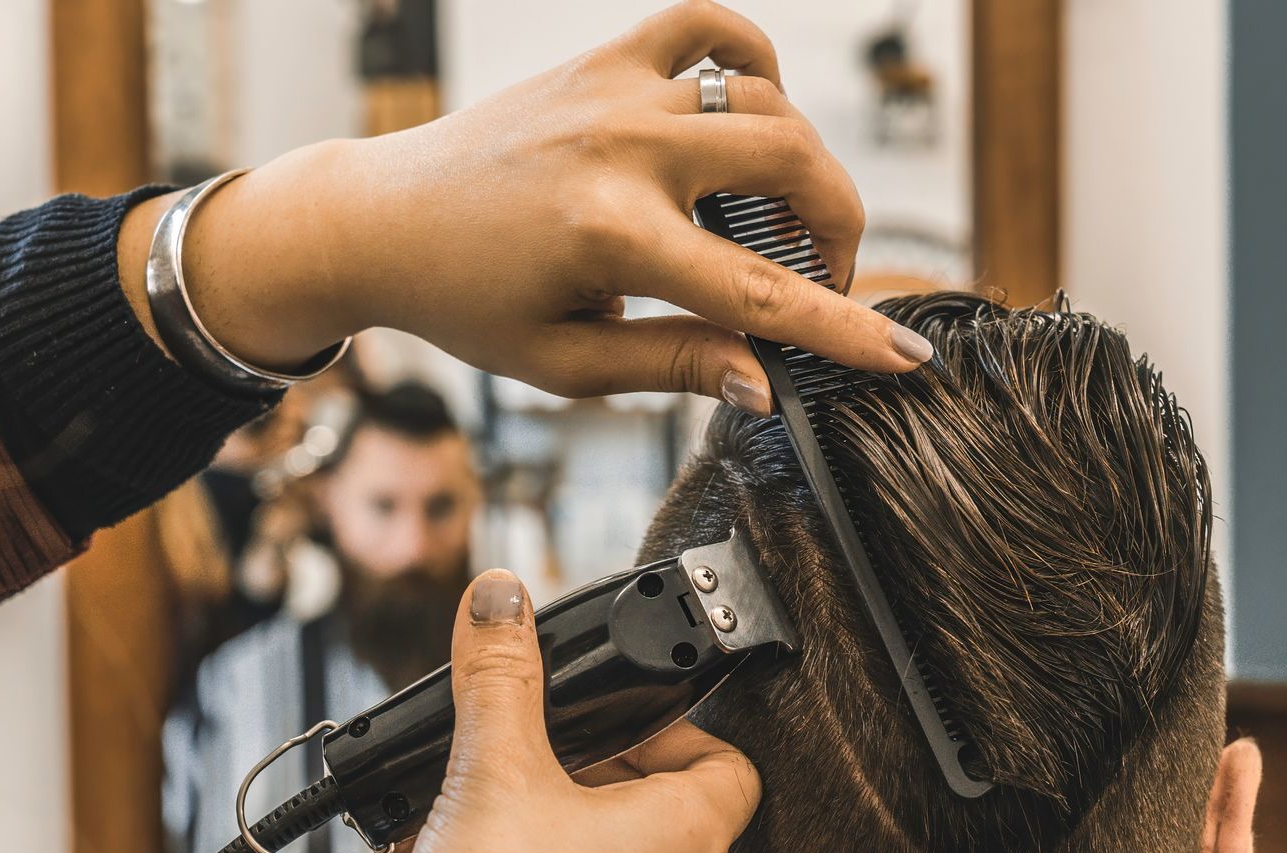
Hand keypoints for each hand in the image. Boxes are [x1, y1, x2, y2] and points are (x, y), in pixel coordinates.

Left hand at [124, 2, 931, 411]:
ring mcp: (616, 89)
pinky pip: (710, 28)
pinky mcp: (604, 58)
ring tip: (778, 222)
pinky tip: (754, 114)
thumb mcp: (567, 364)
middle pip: (791, 165)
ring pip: (767, 99)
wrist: (380, 221)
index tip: (906, 353)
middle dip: (838, 228)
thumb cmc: (466, 304)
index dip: (845, 328)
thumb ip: (675, 364)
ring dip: (802, 162)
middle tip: (823, 280)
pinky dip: (754, 62)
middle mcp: (622, 147)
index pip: (759, 291)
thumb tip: (766, 382)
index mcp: (610, 235)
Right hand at [392, 569, 759, 852]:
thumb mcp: (494, 772)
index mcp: (687, 832)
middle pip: (662, 804)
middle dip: (590, 769)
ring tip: (483, 807)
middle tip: (529, 752)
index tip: (605, 715)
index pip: (725, 759)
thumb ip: (498, 677)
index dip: (673, 725)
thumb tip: (501, 598)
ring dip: (553, 822)